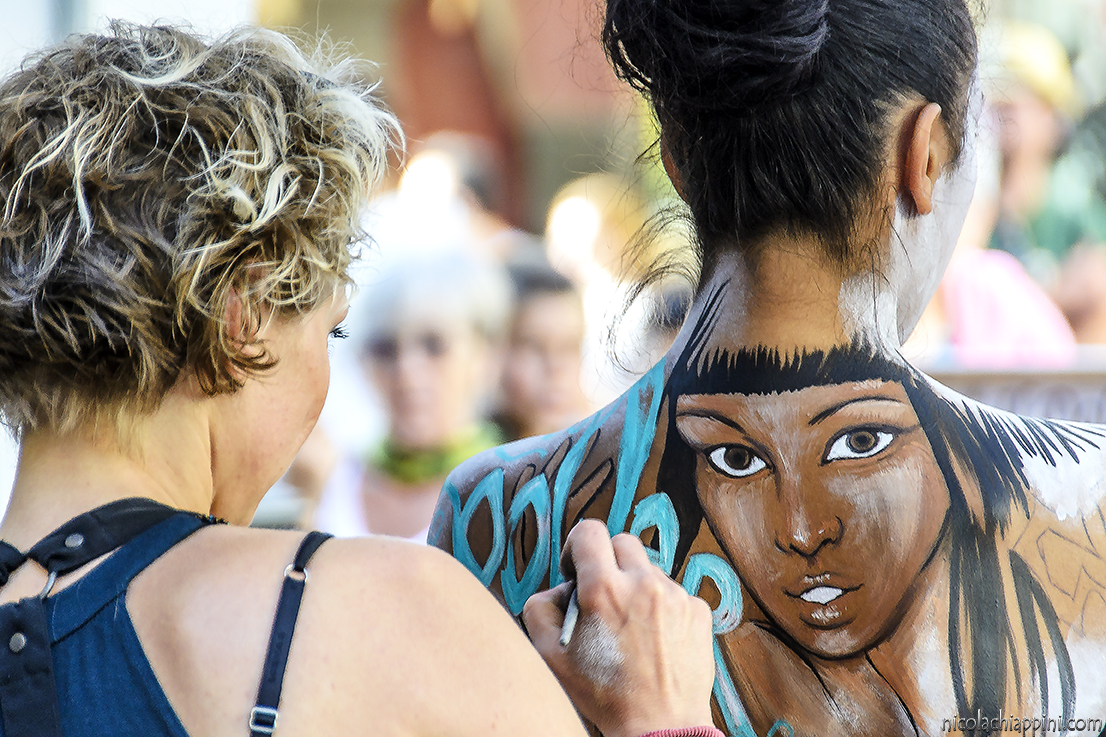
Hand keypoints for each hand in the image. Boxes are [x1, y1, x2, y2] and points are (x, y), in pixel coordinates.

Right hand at [523, 520, 715, 736]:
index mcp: (603, 589)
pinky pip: (674, 592)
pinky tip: (655, 638)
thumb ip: (540, 608)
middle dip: (608, 563)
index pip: (589, 531)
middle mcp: (643, 583)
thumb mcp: (550, 656)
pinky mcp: (698, 610)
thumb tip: (559, 589)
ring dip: (636, 586)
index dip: (577, 545)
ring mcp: (675, 595)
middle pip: (621, 542)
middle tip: (603, 595)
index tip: (578, 568)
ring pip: (649, 569)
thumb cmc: (604, 695)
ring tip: (631, 626)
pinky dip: (662, 607)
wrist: (660, 726)